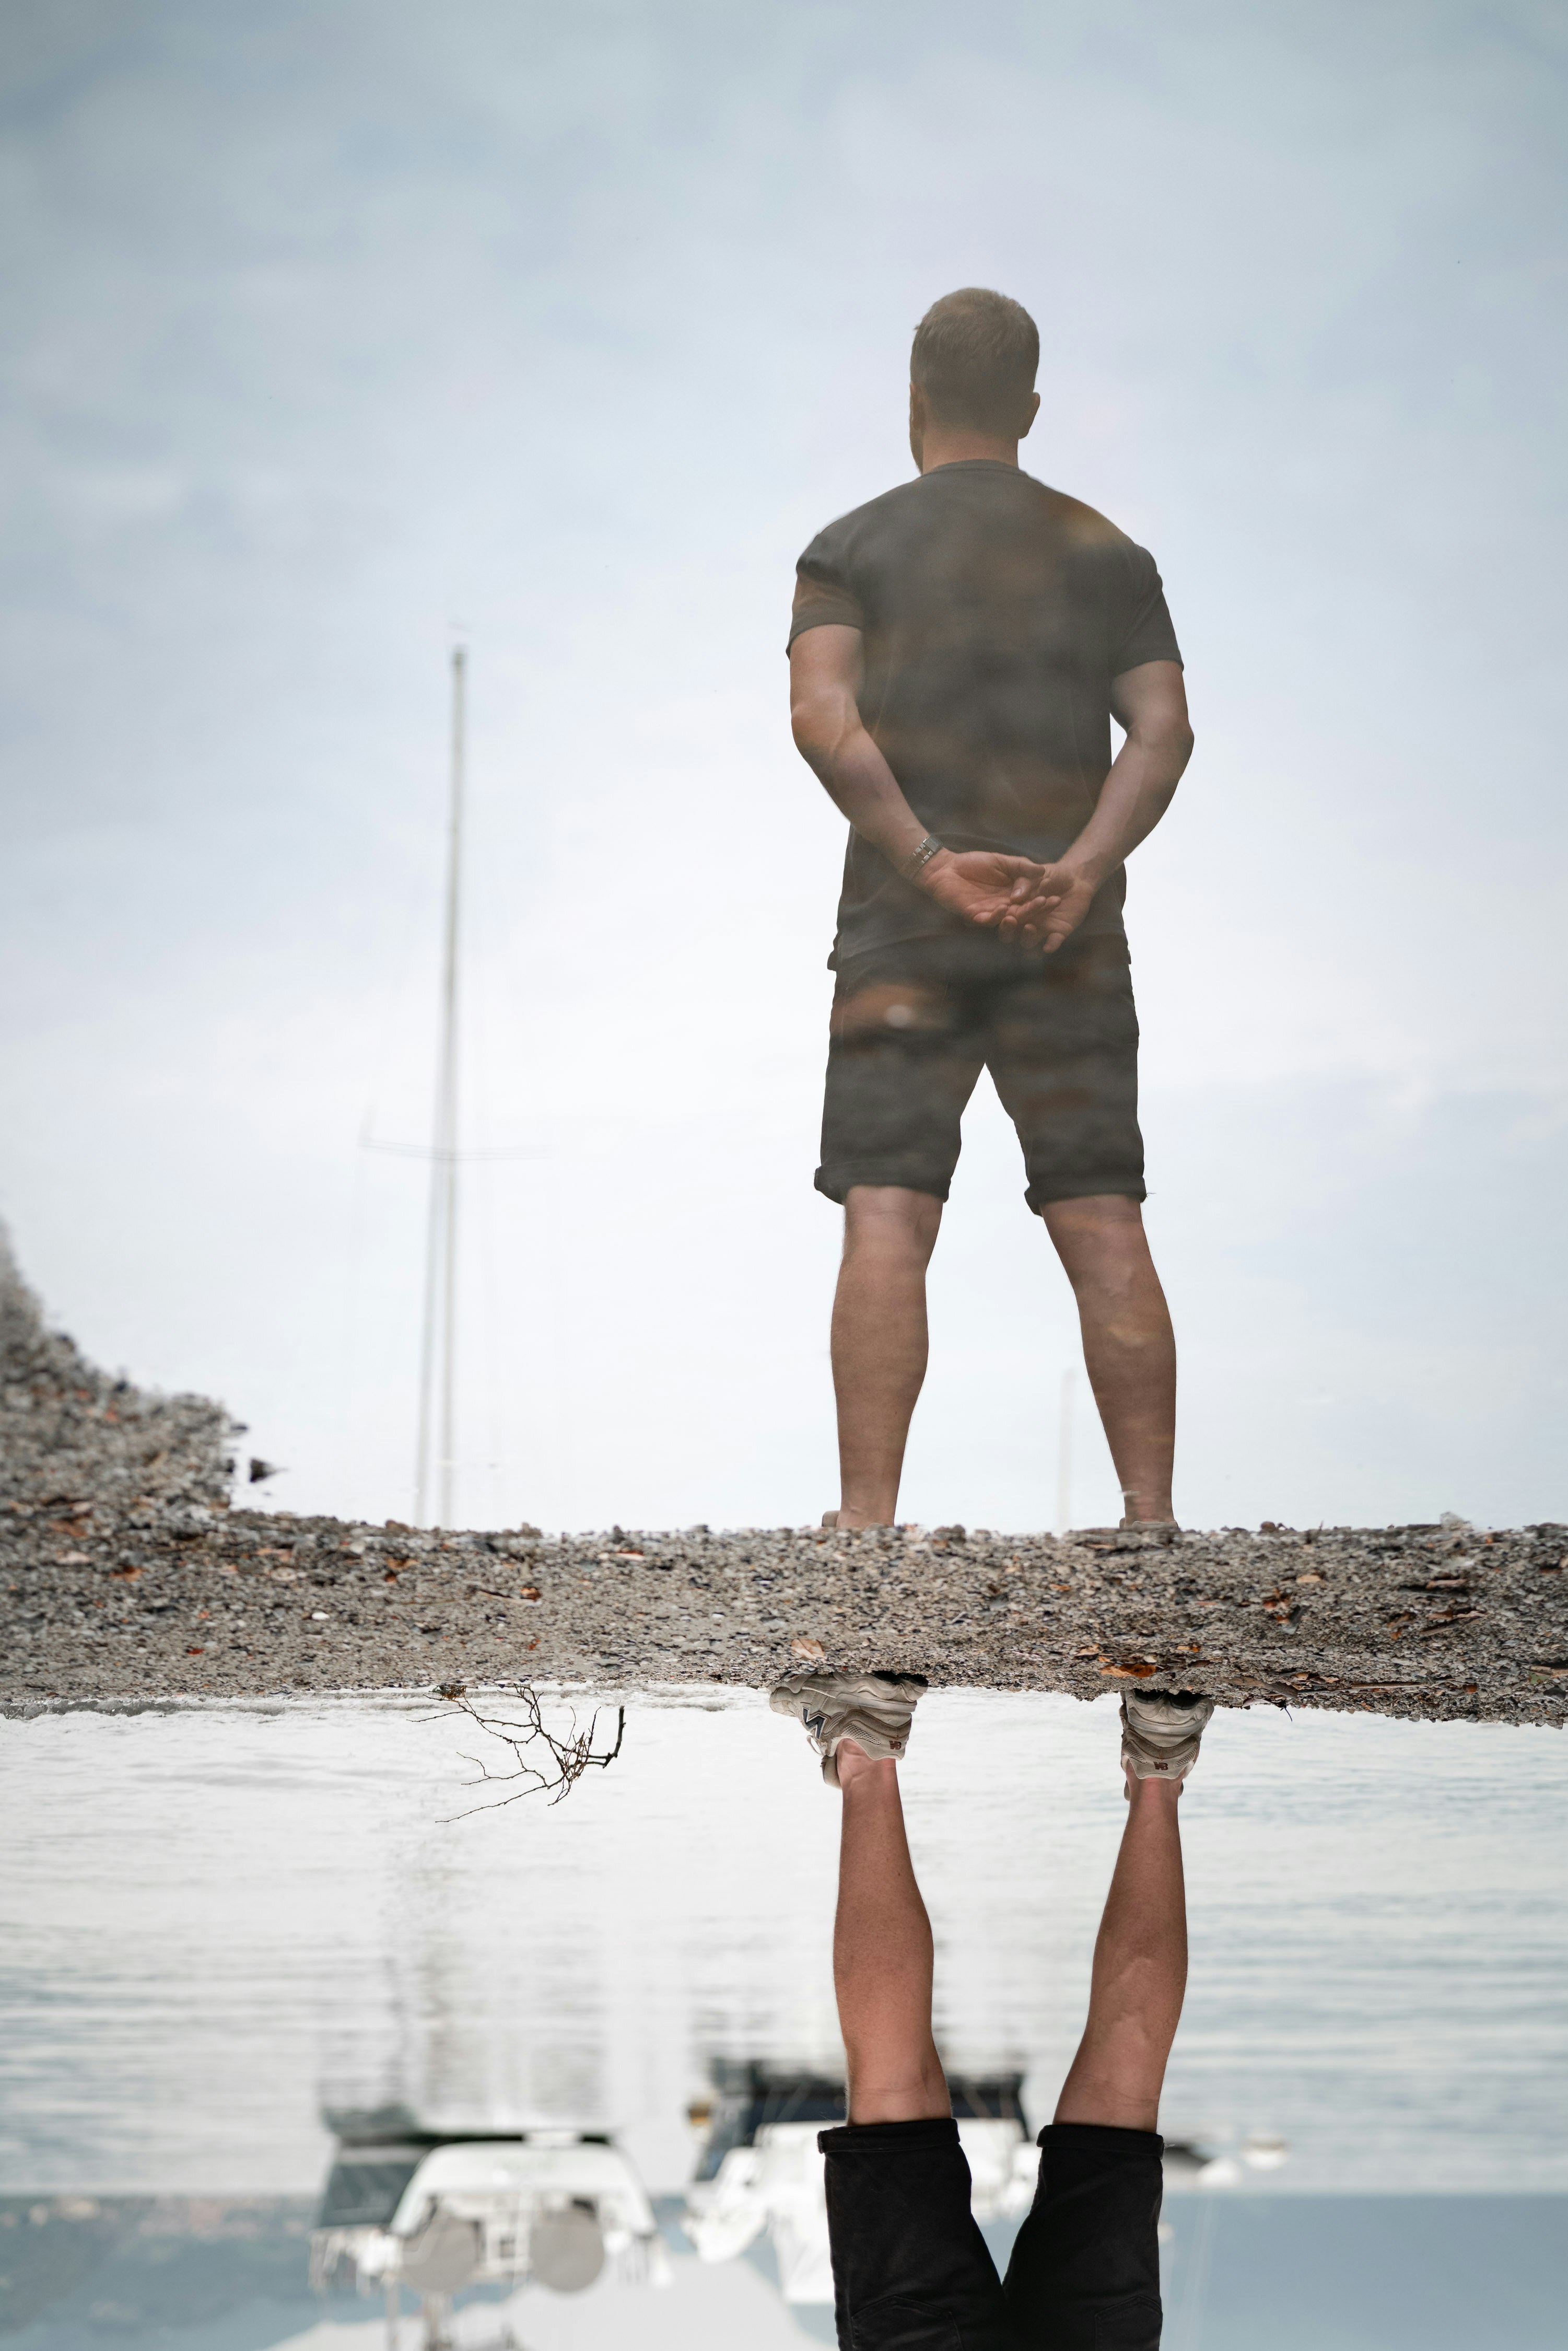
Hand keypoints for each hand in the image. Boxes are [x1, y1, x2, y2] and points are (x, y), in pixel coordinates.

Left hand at [916, 849, 1066, 934]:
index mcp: (1012, 895)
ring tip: (1027, 910)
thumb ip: (1021, 867)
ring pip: (1006, 920)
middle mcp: (1003, 907)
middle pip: (1022, 912)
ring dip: (1017, 917)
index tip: (1057, 898)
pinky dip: (995, 917)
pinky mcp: (974, 916)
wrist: (947, 867)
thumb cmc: (975, 863)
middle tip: (1049, 904)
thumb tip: (1042, 871)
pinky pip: (987, 920)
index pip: (1031, 901)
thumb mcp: (1003, 861)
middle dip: (1035, 909)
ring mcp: (989, 913)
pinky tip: (1003, 910)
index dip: (1042, 900)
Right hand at [995, 860, 1098, 953]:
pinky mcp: (1058, 932)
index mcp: (1017, 909)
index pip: (1005, 916)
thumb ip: (1024, 884)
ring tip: (1030, 927)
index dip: (1001, 915)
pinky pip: (1053, 942)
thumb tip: (1015, 897)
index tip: (1002, 909)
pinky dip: (1051, 945)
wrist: (1076, 878)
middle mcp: (1026, 922)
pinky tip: (1048, 947)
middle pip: (1011, 933)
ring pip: (1028, 941)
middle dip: (1008, 930)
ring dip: (1027, 937)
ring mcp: (1041, 929)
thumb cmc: (1052, 874)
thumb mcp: (1035, 876)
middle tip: (1011, 921)